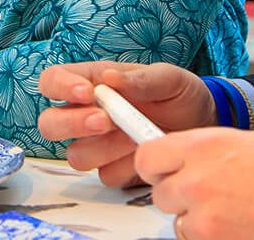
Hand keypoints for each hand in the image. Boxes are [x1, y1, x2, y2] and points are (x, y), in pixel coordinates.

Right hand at [38, 61, 215, 186]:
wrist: (203, 125)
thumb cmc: (180, 94)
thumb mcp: (168, 78)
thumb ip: (139, 78)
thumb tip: (109, 78)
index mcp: (91, 82)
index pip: (52, 80)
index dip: (60, 86)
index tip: (87, 93)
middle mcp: (86, 114)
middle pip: (50, 124)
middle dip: (72, 124)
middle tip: (105, 121)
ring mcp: (97, 146)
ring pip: (75, 155)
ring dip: (103, 148)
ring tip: (135, 135)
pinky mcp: (113, 170)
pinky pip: (106, 175)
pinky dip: (126, 166)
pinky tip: (145, 153)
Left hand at [136, 127, 253, 238]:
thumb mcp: (246, 143)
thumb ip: (207, 153)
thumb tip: (185, 162)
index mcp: (204, 145)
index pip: (148, 157)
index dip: (157, 166)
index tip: (164, 170)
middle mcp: (197, 180)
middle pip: (161, 193)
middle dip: (181, 195)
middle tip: (212, 194)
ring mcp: (205, 218)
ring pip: (179, 223)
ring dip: (199, 219)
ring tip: (237, 211)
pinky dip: (215, 237)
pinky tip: (243, 226)